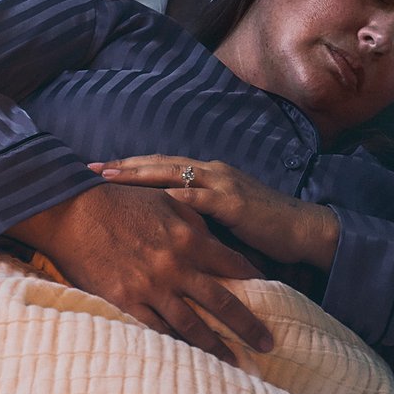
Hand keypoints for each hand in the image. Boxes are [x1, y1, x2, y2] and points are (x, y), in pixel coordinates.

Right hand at [6, 183, 275, 362]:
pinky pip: (157, 330)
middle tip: (268, 344)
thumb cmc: (119, 202)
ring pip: (192, 325)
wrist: (72, 212)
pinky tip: (190, 359)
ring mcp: (151, 288)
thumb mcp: (164, 202)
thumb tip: (215, 239)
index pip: (232, 265)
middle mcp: (176, 267)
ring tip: (235, 363)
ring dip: (216, 347)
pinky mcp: (126, 302)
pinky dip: (176, 345)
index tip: (270, 294)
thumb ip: (193, 222)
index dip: (254, 281)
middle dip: (248, 326)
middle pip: (222, 303)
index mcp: (189, 239)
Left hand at [94, 156, 341, 270]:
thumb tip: (167, 222)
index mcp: (209, 175)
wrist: (303, 230)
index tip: (100, 169)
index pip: (162, 166)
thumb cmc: (264, 229)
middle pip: (160, 164)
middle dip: (124, 166)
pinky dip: (174, 196)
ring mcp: (223, 185)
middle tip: (91, 168)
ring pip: (173, 173)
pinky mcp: (234, 204)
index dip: (131, 167)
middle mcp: (213, 173)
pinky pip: (199, 198)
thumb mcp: (224, 218)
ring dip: (139, 175)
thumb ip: (198, 215)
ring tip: (110, 177)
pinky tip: (150, 198)